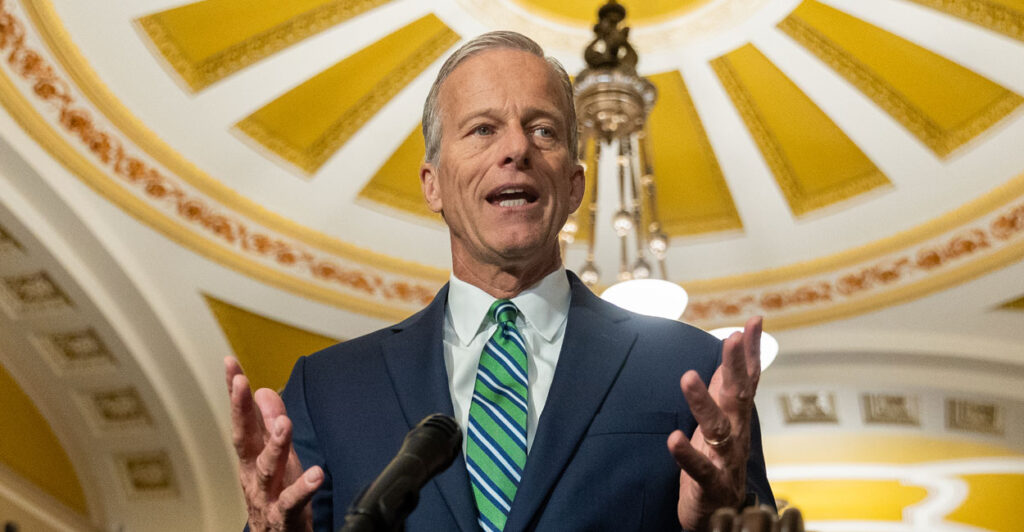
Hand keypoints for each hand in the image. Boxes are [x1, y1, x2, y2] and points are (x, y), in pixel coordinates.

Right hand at [226, 357, 322, 531]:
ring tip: (285, 423)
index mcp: (252, 457)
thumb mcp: (276, 456)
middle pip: (244, 439)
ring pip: (268, 468)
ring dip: (275, 444)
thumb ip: (269, 424)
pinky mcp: (284, 516)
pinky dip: (303, 488)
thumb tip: (265, 390)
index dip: (236, 391)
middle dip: (241, 409)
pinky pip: (292, 501)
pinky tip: (316, 474)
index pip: (242, 418)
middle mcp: (253, 474)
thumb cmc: (276, 497)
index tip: (231, 364)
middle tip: (243, 383)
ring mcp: (266, 496)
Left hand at [668, 316, 762, 530]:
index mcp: (737, 416)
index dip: (751, 351)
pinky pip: (700, 468)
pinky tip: (672, 440)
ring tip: (687, 377)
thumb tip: (735, 347)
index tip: (753, 321)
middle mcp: (737, 434)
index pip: (748, 379)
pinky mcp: (710, 483)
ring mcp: (726, 459)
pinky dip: (687, 455)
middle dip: (736, 366)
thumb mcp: (723, 416)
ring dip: (703, 402)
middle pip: (738, 396)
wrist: (720, 511)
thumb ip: (728, 384)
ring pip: (718, 428)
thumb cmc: (717, 457)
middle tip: (731, 338)